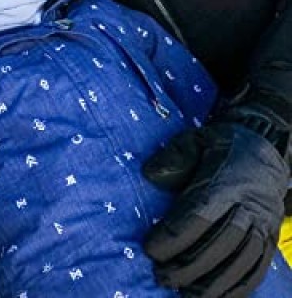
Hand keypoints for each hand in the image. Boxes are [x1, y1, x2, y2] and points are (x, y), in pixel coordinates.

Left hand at [143, 120, 287, 296]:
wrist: (266, 147)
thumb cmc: (221, 145)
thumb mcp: (195, 139)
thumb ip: (174, 156)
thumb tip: (149, 175)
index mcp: (226, 181)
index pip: (198, 213)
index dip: (174, 234)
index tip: (150, 249)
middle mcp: (249, 206)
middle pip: (219, 242)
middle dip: (189, 265)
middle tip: (161, 277)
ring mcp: (264, 224)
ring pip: (240, 260)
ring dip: (213, 282)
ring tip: (185, 294)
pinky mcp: (272, 236)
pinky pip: (258, 267)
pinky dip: (239, 286)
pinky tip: (220, 297)